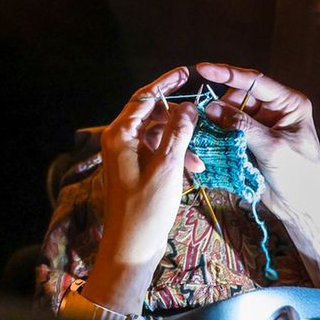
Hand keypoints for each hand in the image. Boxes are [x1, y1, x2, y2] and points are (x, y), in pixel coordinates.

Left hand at [81, 68, 198, 315]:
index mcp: (119, 135)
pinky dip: (175, 157)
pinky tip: (193, 171)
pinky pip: (157, 153)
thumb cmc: (146, 209)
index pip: (143, 97)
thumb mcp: (167, 167)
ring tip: (199, 162)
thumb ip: (177, 132)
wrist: (130, 248)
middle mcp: (118, 141)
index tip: (186, 71)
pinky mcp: (134, 171)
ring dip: (180, 143)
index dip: (165, 83)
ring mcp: (125, 157)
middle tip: (201, 119)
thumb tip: (187, 106)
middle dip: (178, 120)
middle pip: (151, 115)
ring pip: (157, 136)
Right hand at [196, 62, 319, 217]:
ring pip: (230, 116)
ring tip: (203, 132)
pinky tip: (207, 142)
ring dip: (217, 123)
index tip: (204, 69)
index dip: (228, 74)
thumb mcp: (272, 147)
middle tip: (203, 117)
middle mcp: (273, 111)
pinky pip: (228, 133)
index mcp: (288, 103)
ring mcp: (261, 128)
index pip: (254, 81)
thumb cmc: (300, 174)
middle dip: (220, 106)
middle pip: (238, 98)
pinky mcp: (250, 144)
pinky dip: (218, 137)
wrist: (305, 207)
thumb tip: (211, 108)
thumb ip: (242, 126)